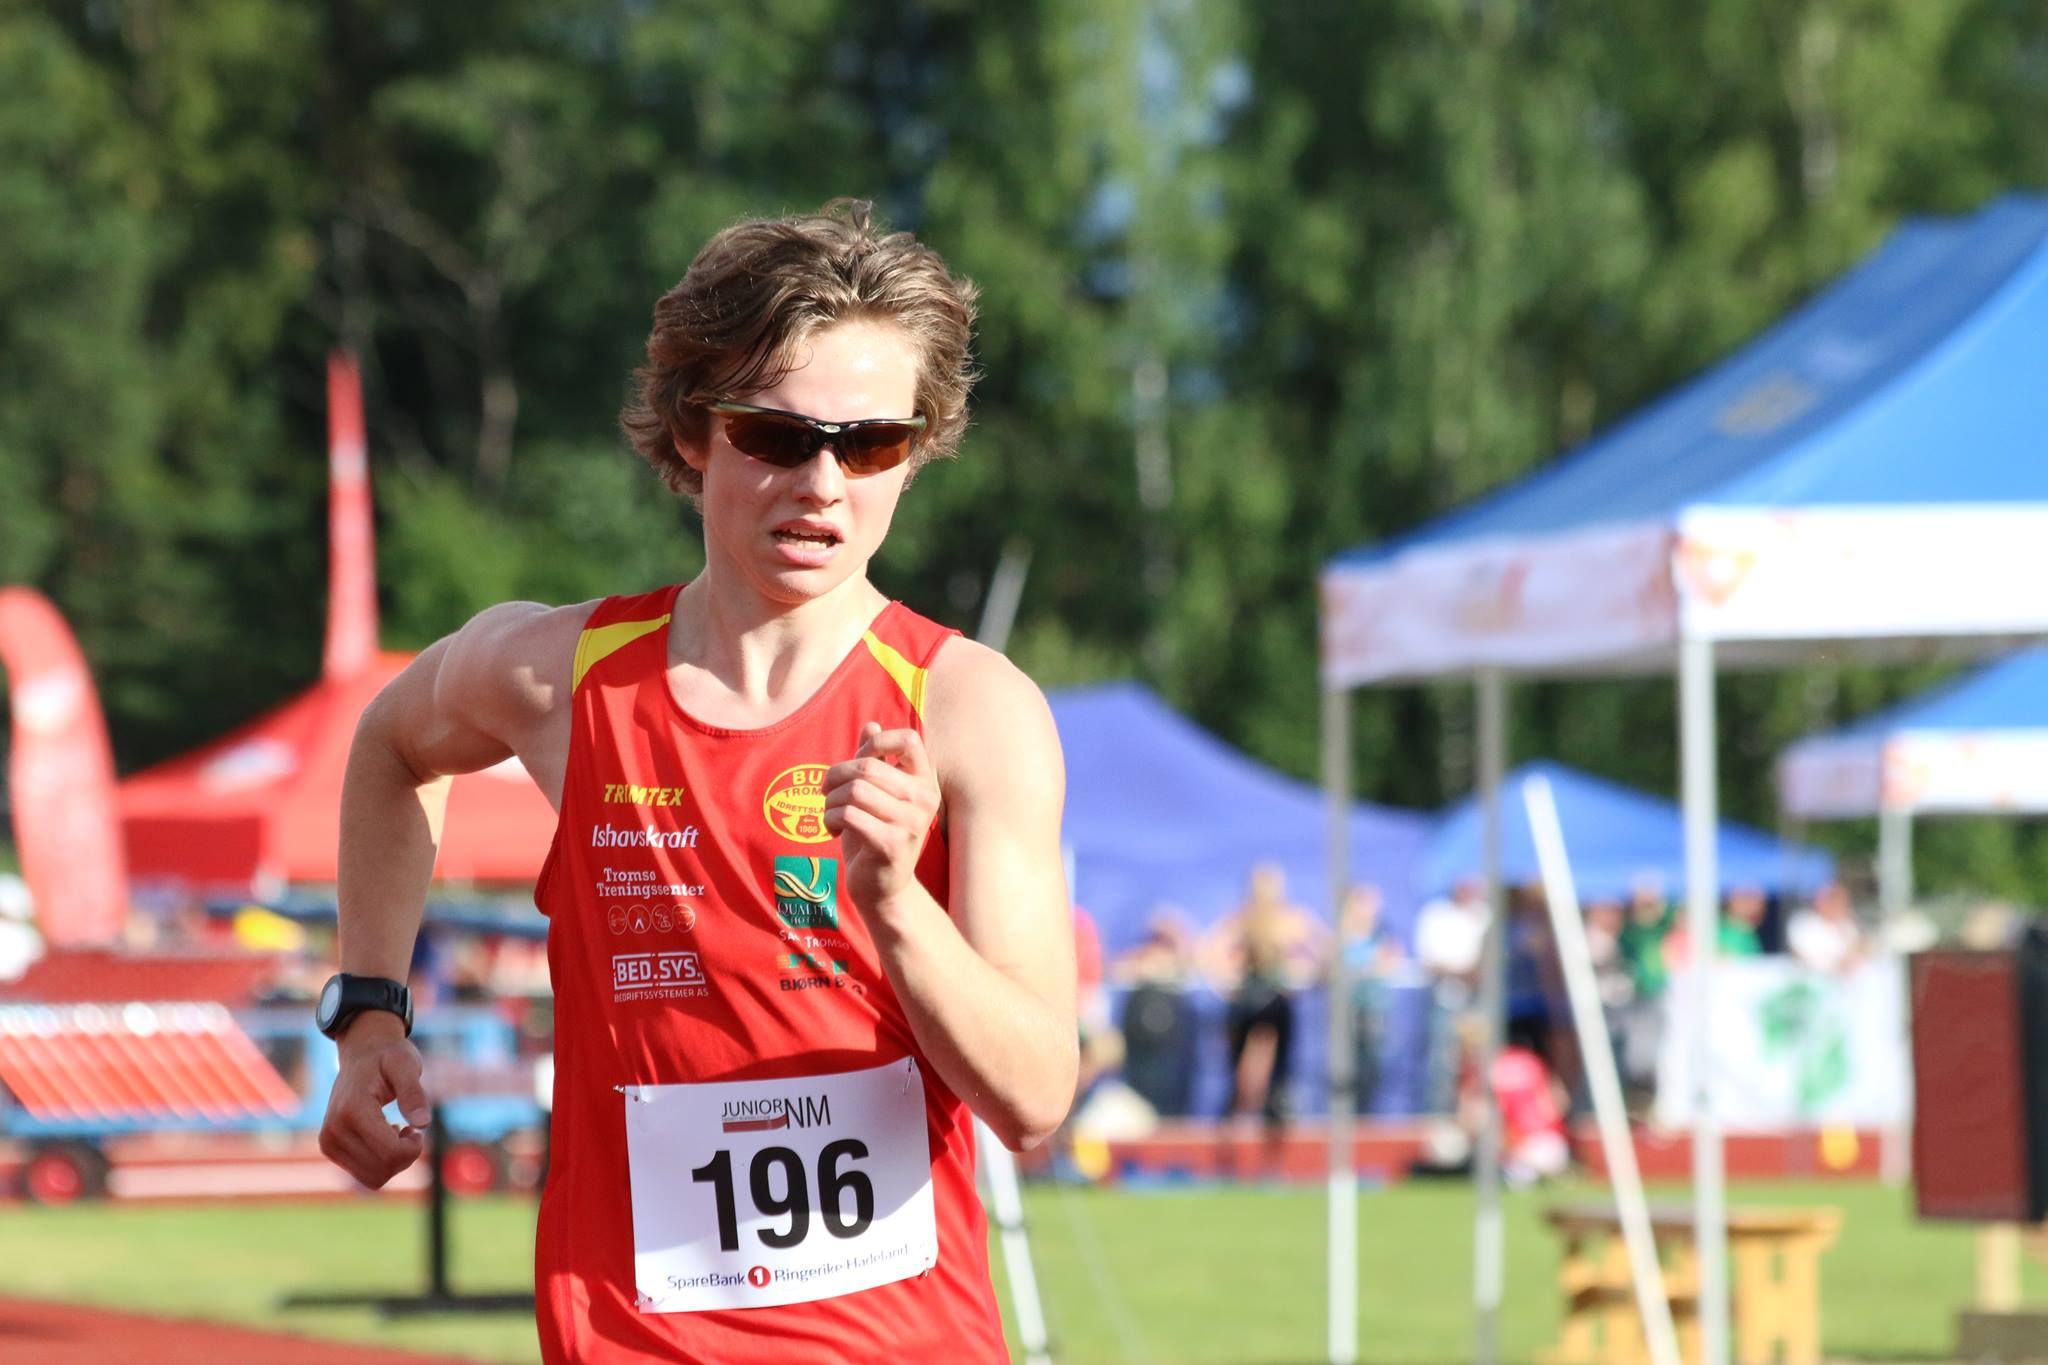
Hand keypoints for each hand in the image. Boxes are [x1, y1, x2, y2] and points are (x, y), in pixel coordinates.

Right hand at [317, 1012, 432, 1189]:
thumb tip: (423, 1124)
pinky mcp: (329, 1148)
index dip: (413, 1147)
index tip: (417, 1128)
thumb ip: (414, 1093)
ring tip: (395, 1131)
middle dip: (405, 1155)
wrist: (361, 1053)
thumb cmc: (388, 1056)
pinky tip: (384, 1136)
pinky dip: (381, 1163)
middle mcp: (333, 1131)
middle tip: (409, 1129)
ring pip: (373, 1179)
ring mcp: (328, 1142)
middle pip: (382, 1170)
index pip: (390, 1153)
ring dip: (393, 1161)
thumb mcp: (405, 1065)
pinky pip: (364, 1175)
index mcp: (352, 1110)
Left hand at [823, 721, 939, 920]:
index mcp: (925, 782)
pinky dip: (830, 819)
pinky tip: (833, 829)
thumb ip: (875, 760)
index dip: (876, 743)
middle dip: (836, 776)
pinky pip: (849, 815)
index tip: (858, 763)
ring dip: (831, 801)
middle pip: (868, 766)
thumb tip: (870, 724)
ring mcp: (911, 823)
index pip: (909, 739)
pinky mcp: (892, 845)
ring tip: (831, 814)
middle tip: (827, 793)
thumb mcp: (875, 794)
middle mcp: (924, 800)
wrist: (882, 889)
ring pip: (855, 790)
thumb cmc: (875, 835)